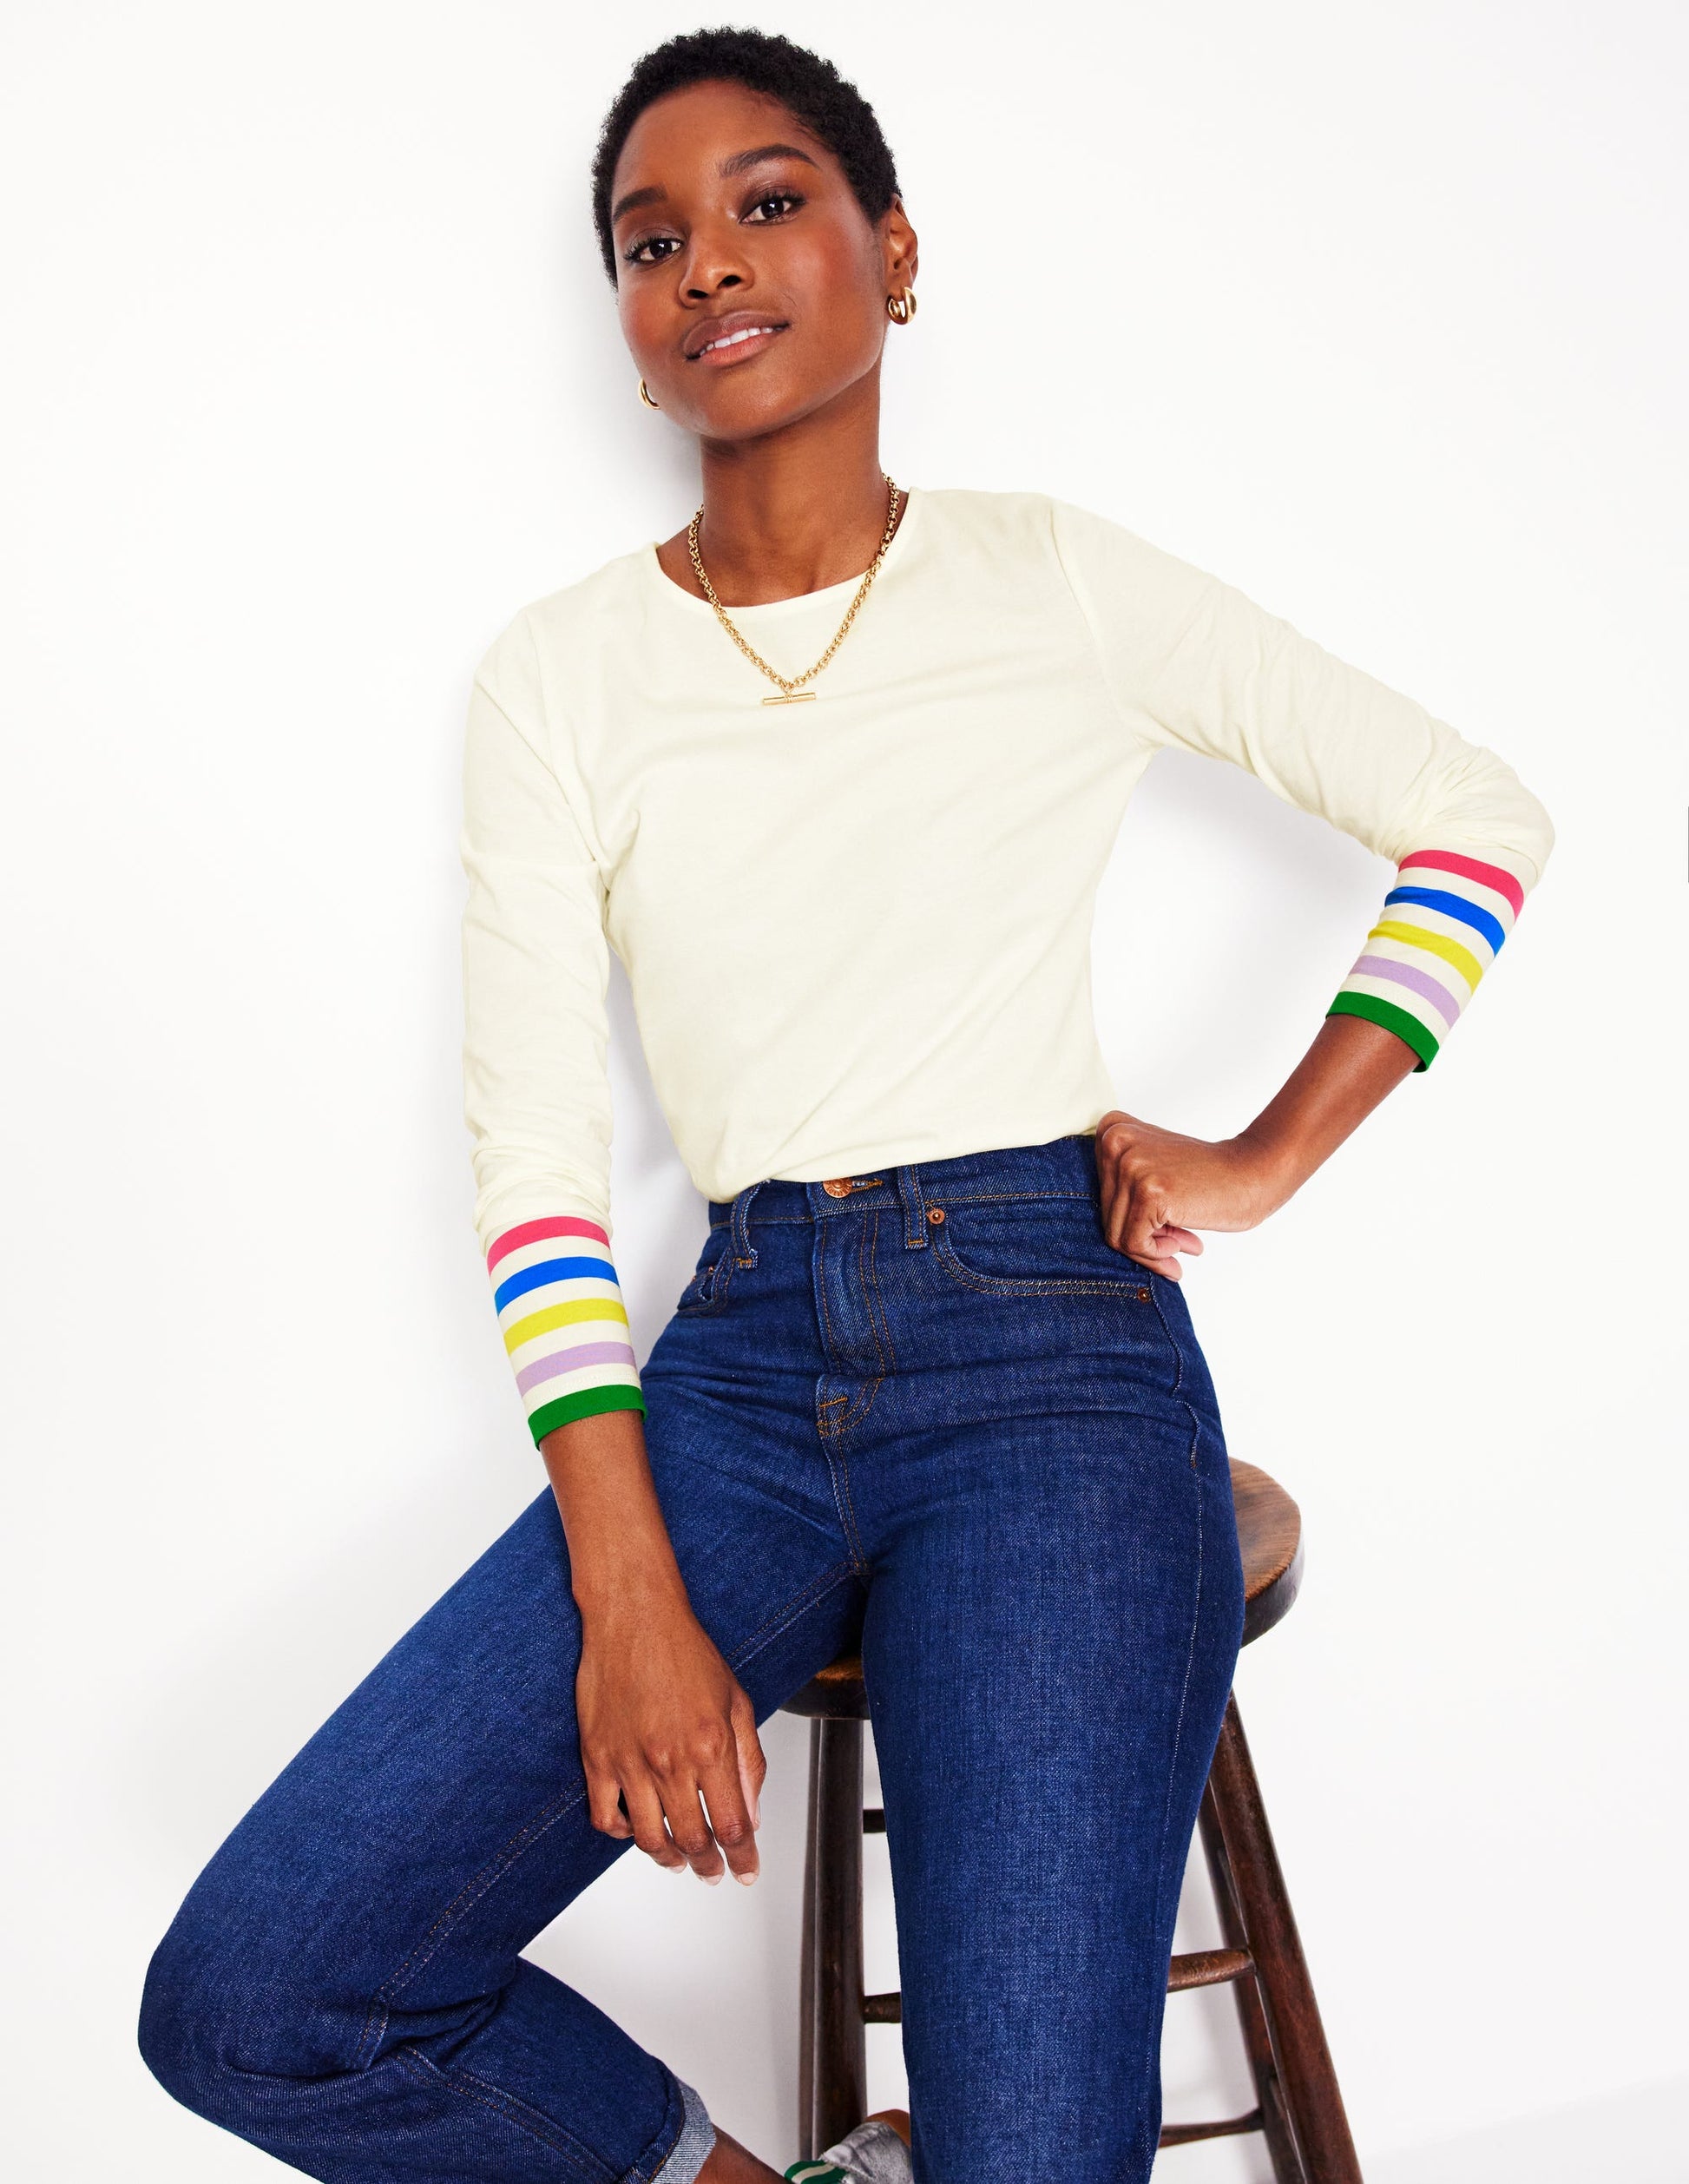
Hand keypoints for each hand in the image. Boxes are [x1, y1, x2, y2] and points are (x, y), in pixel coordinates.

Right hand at [575, 1581, 765, 1886]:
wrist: (635, 1615)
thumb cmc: (684, 1649)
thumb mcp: (736, 1700)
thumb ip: (748, 1760)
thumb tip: (751, 1810)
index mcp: (711, 1745)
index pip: (733, 1824)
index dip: (742, 1857)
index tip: (745, 1871)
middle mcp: (670, 1759)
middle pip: (692, 1839)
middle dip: (708, 1865)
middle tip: (712, 1872)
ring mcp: (630, 1761)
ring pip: (648, 1837)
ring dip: (667, 1857)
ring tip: (677, 1859)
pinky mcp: (597, 1756)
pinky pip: (604, 1815)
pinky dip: (619, 1832)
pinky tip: (633, 1828)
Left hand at [1094, 1109, 1276, 1281]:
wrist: (1252, 1173)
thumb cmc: (1207, 1175)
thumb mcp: (1156, 1164)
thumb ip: (1125, 1184)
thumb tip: (1109, 1234)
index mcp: (1113, 1129)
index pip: (1103, 1193)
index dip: (1129, 1217)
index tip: (1156, 1225)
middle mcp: (1116, 1142)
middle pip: (1108, 1215)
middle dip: (1142, 1238)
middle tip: (1175, 1242)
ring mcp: (1131, 1166)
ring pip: (1118, 1234)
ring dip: (1152, 1250)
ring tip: (1182, 1246)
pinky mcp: (1148, 1192)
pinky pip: (1134, 1243)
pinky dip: (1157, 1255)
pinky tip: (1183, 1246)